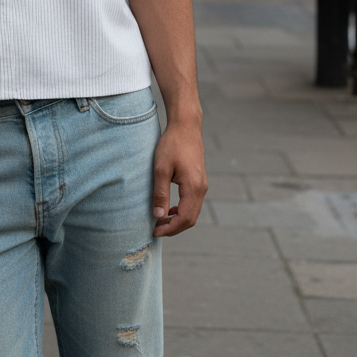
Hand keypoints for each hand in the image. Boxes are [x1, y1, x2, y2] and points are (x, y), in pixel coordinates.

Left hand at [151, 120, 207, 236]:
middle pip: (190, 219)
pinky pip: (193, 203)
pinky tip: (169, 208)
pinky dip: (182, 210)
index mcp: (193, 188)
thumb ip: (160, 194)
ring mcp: (202, 185)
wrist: (186, 126)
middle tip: (156, 229)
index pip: (184, 219)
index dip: (169, 229)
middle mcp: (201, 189)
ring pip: (192, 212)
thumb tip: (158, 216)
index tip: (154, 231)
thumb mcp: (161, 169)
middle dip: (174, 228)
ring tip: (160, 220)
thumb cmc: (172, 144)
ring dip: (178, 220)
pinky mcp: (199, 180)